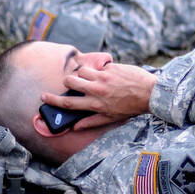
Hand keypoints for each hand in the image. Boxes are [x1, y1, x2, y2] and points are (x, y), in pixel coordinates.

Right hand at [41, 62, 157, 119]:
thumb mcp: (111, 118)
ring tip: (94, 78)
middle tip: (74, 83)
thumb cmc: (131, 107)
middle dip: (68, 81)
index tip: (43, 97)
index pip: (68, 103)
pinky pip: (99, 66)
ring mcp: (104, 77)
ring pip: (82, 70)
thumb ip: (92, 121)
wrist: (151, 93)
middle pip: (71, 81)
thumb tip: (75, 127)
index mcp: (95, 104)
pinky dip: (101, 70)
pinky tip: (112, 75)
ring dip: (84, 74)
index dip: (53, 100)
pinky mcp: (111, 67)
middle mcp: (97, 90)